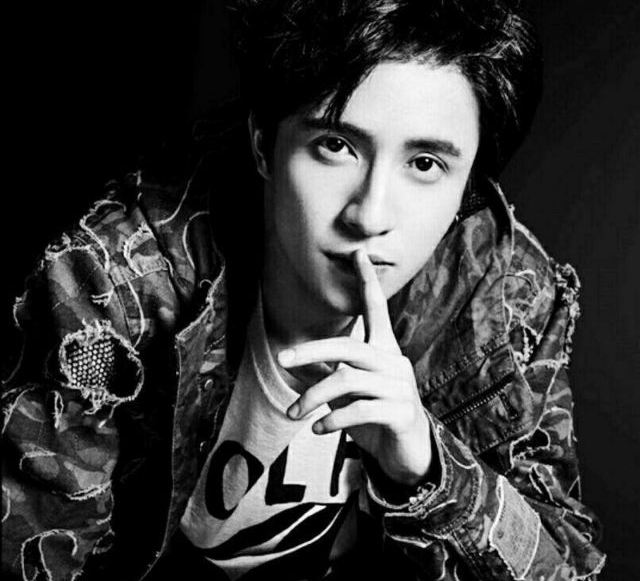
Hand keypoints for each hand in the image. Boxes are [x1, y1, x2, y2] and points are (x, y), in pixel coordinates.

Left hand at [278, 249, 432, 486]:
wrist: (407, 455)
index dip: (368, 282)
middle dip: (312, 350)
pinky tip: (317, 429)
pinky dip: (332, 419)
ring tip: (294, 414)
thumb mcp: (347, 395)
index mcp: (383, 351)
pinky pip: (359, 410)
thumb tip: (292, 361)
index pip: (376, 310)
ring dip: (313, 397)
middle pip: (349, 346)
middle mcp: (394, 362)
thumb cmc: (375, 417)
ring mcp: (401, 387)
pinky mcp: (402, 413)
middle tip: (283, 358)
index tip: (359, 254)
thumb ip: (326, 375)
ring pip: (347, 380)